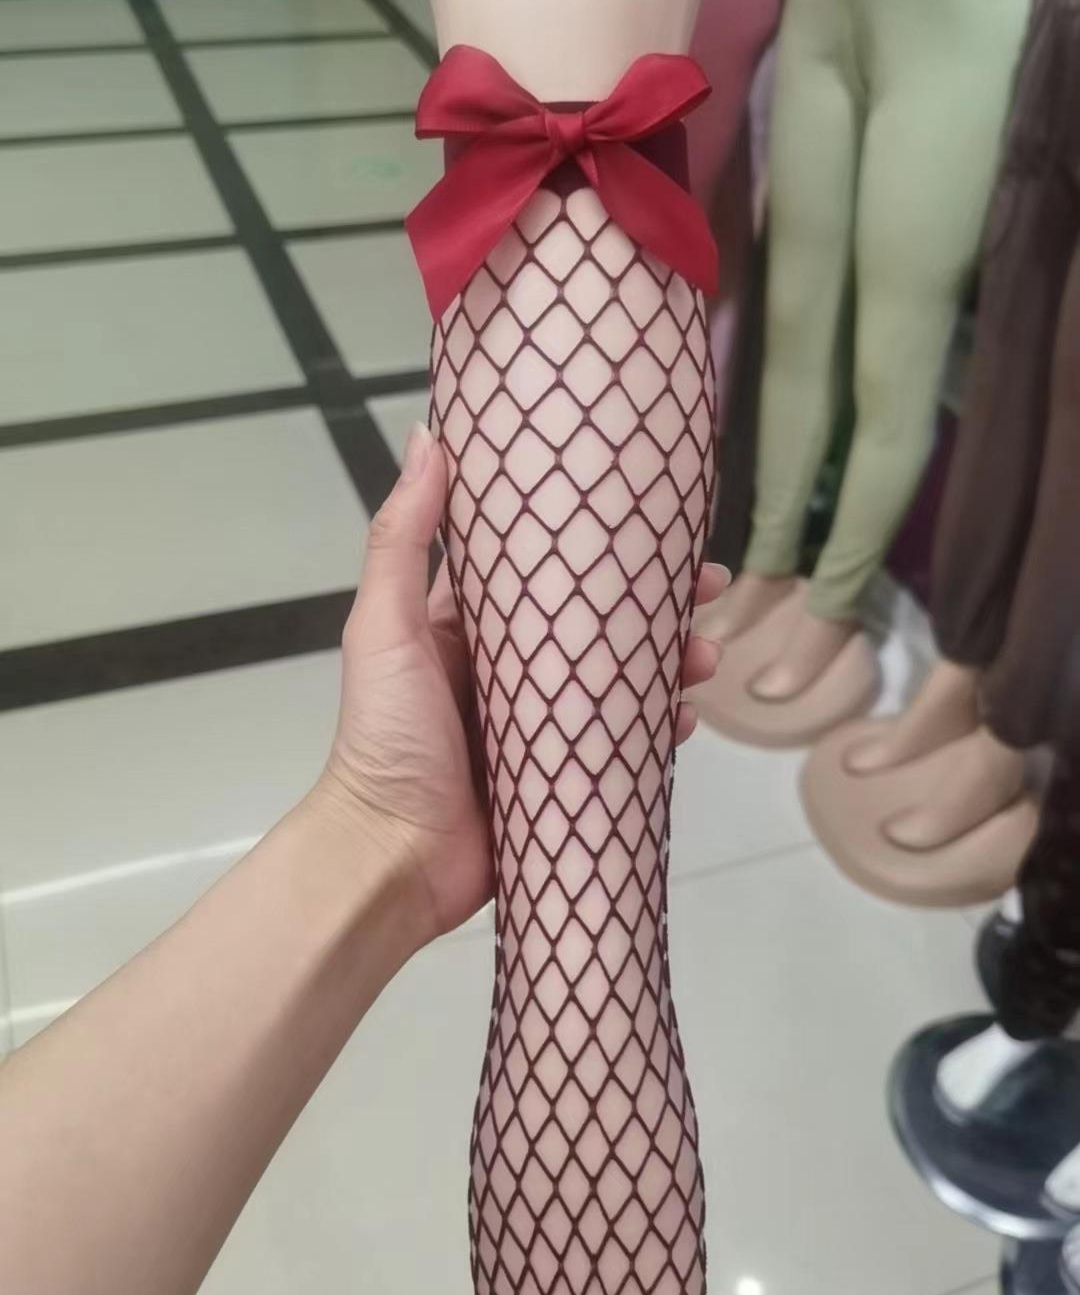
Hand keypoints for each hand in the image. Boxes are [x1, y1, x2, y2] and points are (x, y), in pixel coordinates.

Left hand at [319, 423, 726, 952]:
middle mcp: (510, 669)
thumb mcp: (384, 627)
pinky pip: (626, 743)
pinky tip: (686, 719)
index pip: (538, 564)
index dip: (591, 536)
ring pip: (622, 679)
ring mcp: (542, 724)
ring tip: (705, 657)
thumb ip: (403, 538)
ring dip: (670, 662)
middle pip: (597, 620)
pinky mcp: (566, 774)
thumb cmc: (384, 736)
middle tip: (708, 585)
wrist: (392, 858)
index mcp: (466, 626)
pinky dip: (659, 729)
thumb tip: (430, 435)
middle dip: (655, 601)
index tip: (645, 509)